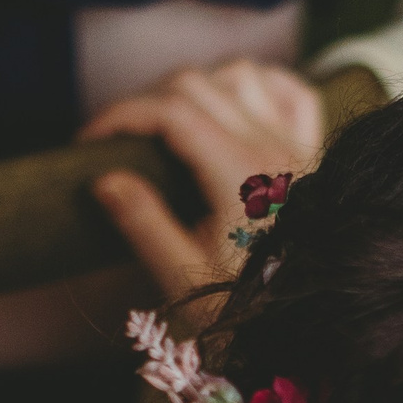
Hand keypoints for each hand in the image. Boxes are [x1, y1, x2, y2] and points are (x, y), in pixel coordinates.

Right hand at [82, 59, 323, 306]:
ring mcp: (296, 147)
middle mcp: (271, 148)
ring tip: (168, 120)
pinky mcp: (312, 157)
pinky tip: (235, 102)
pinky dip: (259, 85)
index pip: (170, 112)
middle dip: (147, 102)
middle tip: (122, 142)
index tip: (91, 141)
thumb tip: (105, 180)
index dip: (120, 116)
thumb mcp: (187, 275)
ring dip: (198, 85)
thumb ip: (144, 223)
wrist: (311, 325)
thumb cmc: (252, 308)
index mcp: (238, 174)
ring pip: (240, 76)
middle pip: (196, 85)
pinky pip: (290, 93)